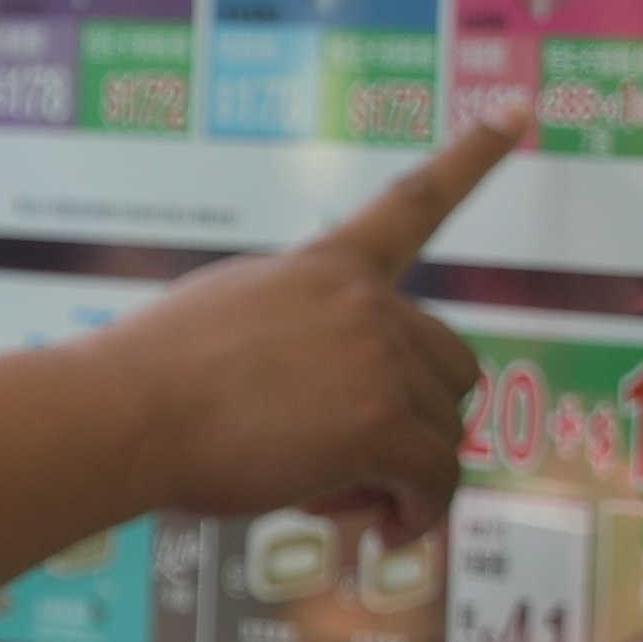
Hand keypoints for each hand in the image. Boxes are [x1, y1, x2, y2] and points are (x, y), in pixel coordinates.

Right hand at [86, 118, 513, 532]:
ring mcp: (376, 357)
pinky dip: (418, 513)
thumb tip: (317, 406)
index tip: (521, 109)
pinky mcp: (378, 422)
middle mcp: (363, 300)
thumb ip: (289, 338)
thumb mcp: (224, 322)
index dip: (474, 155)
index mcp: (323, 269)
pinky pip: (435, 479)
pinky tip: (385, 532)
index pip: (411, 202)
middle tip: (355, 469)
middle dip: (417, 420)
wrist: (121, 414)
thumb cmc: (144, 385)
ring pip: (444, 429)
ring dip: (404, 474)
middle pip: (450, 364)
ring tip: (341, 500)